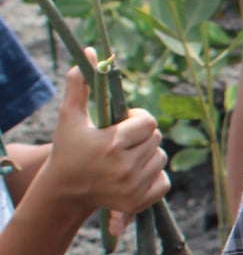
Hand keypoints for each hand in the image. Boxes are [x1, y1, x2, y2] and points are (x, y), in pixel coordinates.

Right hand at [39, 59, 169, 215]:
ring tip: (124, 157)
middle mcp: (124, 167)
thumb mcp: (71, 117)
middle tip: (121, 141)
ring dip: (148, 154)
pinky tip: (133, 174)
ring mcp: (132, 187)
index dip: (138, 119)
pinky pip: (164, 181)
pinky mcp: (139, 202)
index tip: (123, 123)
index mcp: (111, 144)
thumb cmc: (70, 148)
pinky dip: (154, 176)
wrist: (66, 189)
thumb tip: (90, 53)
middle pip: (156, 138)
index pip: (149, 122)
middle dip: (141, 136)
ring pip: (161, 158)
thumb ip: (81, 86)